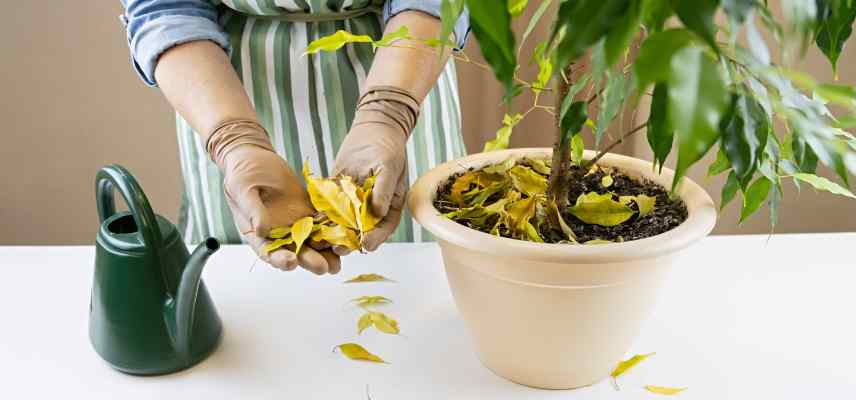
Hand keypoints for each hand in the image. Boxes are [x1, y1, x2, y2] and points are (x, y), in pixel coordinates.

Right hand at [209, 120, 340, 274]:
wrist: (255, 157)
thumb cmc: (242, 174)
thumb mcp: (242, 190)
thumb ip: (252, 210)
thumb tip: (261, 229)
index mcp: (257, 234)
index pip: (269, 252)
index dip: (279, 260)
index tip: (291, 263)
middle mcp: (278, 233)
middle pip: (295, 252)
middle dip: (309, 261)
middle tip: (323, 268)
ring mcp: (295, 223)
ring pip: (312, 241)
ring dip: (325, 252)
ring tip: (338, 262)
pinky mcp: (308, 211)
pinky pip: (322, 222)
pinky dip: (333, 229)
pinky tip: (345, 236)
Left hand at [333, 87, 419, 253]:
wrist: (374, 129)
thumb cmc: (388, 148)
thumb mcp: (389, 167)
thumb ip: (383, 190)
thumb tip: (377, 212)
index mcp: (390, 205)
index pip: (384, 227)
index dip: (375, 238)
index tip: (365, 245)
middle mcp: (372, 207)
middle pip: (361, 229)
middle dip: (350, 241)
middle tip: (338, 249)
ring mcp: (354, 201)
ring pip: (343, 221)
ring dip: (333, 232)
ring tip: (323, 241)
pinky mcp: (339, 191)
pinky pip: (330, 206)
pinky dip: (321, 214)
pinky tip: (311, 222)